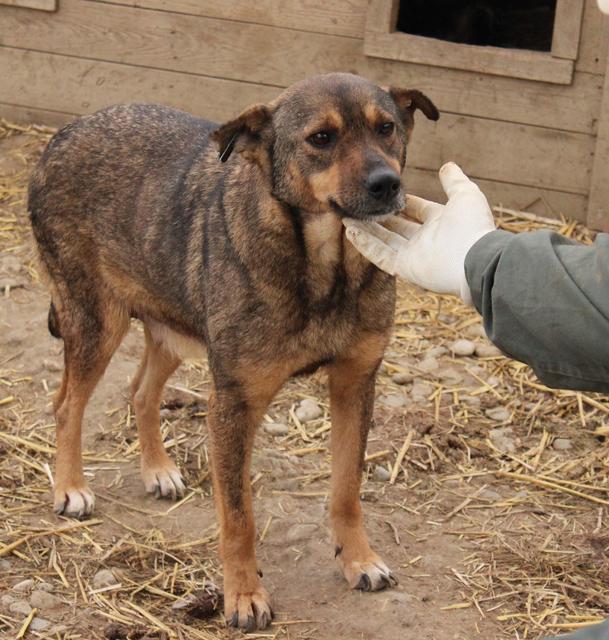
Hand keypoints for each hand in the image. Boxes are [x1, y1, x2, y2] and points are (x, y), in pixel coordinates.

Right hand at [343, 162, 494, 304]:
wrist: (474, 259)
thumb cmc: (472, 226)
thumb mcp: (465, 194)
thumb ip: (454, 180)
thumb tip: (447, 165)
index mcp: (440, 223)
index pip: (417, 210)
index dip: (402, 203)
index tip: (386, 194)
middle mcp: (425, 240)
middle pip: (396, 227)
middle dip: (377, 217)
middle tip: (359, 205)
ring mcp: (413, 256)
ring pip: (384, 241)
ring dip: (365, 230)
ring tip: (347, 218)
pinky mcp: (404, 268)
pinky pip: (380, 256)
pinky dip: (365, 245)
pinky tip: (351, 232)